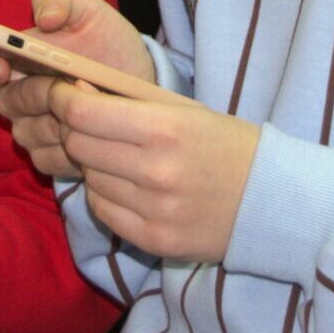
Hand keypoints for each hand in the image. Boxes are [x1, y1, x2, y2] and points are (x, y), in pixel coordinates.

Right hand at [0, 0, 151, 178]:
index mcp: (9, 57)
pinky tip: (93, 129)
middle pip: (5, 104)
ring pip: (27, 134)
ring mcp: (29, 128)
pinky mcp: (49, 156)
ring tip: (88, 103)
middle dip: (37, 94)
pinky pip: (46, 159)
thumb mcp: (88, 9)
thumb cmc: (106, 40)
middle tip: (66, 84)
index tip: (2, 66)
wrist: (138, 79)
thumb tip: (44, 17)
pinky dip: (72, 147)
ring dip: (59, 120)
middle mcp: (13, 94)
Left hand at [53, 82, 259, 263]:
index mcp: (164, 129)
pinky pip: (103, 211)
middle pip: (78, 146)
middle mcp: (155, 171)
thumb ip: (128, 101)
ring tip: (117, 155)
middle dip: (73, 129)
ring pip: (89, 179)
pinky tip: (126, 184)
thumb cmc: (225, 144)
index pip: (83, 114)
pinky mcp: (154, 240)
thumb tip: (75, 91)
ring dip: (92, 163)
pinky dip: (104, 194)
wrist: (271, 200)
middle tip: (84, 121)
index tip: (62, 94)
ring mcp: (154, 211)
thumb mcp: (183, 109)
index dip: (62, 100)